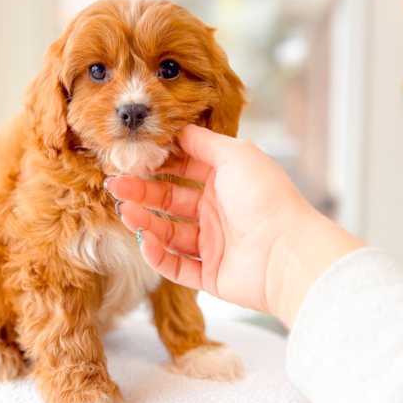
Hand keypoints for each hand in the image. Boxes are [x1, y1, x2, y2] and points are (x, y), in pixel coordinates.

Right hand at [105, 125, 363, 326]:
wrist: (287, 254)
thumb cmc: (266, 199)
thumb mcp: (235, 155)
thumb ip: (204, 141)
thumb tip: (179, 127)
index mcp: (227, 180)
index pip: (185, 168)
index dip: (159, 163)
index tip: (133, 157)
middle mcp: (219, 210)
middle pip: (171, 199)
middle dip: (142, 192)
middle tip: (115, 185)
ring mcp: (215, 244)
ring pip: (169, 233)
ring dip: (145, 222)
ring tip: (125, 212)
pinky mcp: (211, 275)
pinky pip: (177, 266)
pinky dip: (158, 255)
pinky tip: (145, 241)